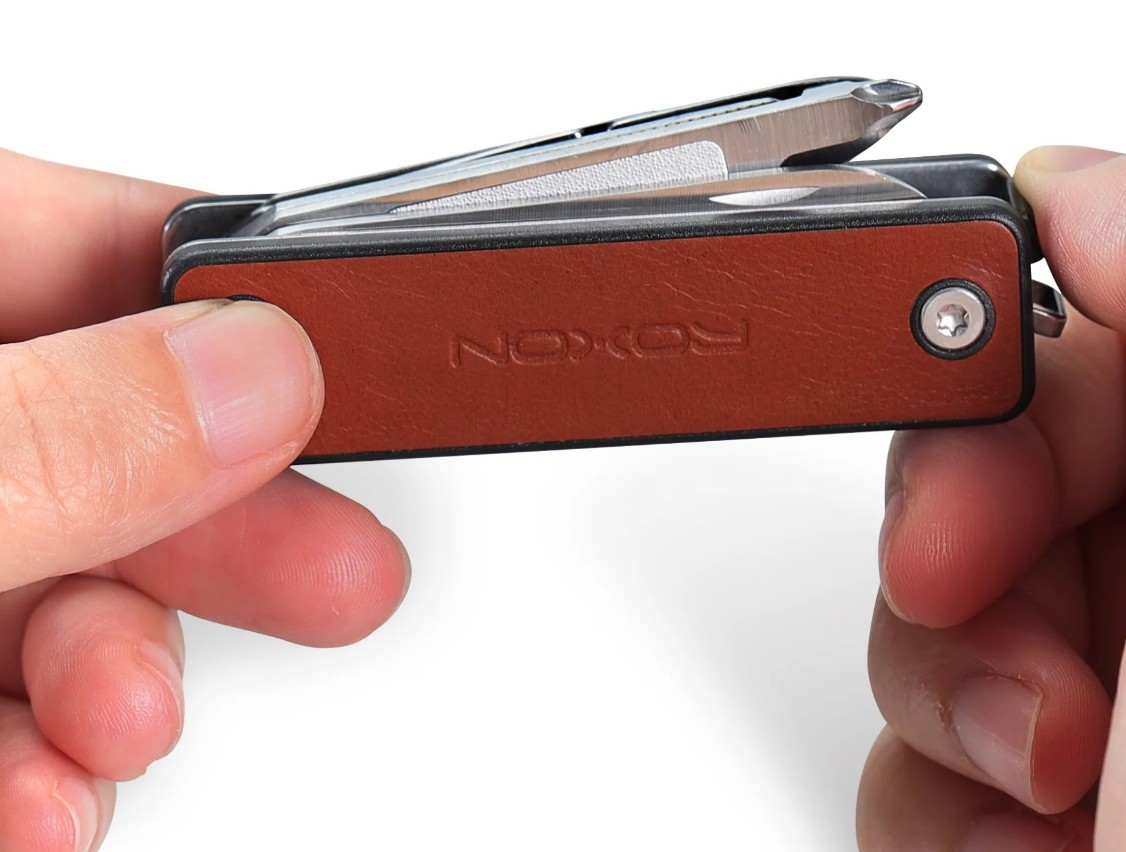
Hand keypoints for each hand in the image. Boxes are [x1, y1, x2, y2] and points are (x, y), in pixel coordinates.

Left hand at [0, 150, 408, 849]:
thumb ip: (54, 434)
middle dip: (226, 531)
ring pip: (66, 579)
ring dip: (121, 679)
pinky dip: (42, 759)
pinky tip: (48, 801)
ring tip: (123, 737)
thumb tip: (256, 374)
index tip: (360, 372)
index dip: (248, 301)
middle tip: (340, 579)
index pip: (107, 248)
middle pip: (112, 432)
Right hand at [857, 121, 1125, 849]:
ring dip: (948, 698)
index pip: (1122, 315)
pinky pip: (930, 741)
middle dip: (962, 546)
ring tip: (1059, 790)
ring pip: (948, 608)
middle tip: (1020, 642)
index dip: (1015, 371)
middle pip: (1010, 463)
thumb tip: (1086, 189)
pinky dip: (938, 798)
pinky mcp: (1080, 800)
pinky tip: (1034, 851)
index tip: (981, 461)